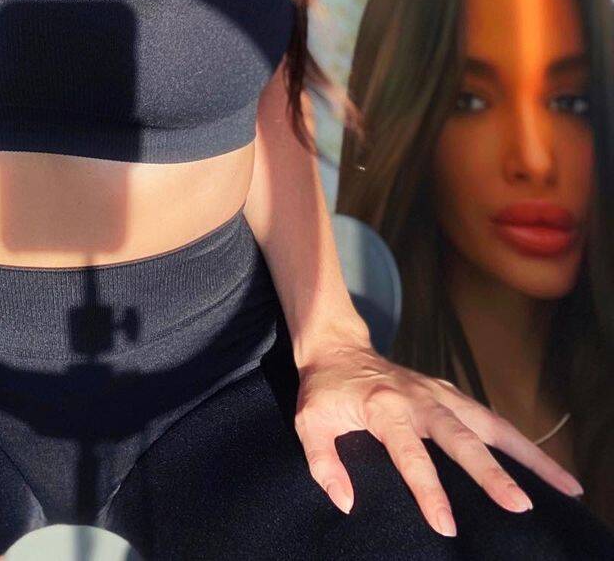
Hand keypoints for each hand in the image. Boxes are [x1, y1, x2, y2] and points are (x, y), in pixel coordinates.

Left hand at [292, 336, 584, 536]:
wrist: (337, 346)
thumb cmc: (325, 389)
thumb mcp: (308, 421)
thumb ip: (323, 461)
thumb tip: (346, 501)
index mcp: (384, 407)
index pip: (410, 454)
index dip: (427, 490)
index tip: (447, 525)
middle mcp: (419, 398)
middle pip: (461, 437)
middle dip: (491, 472)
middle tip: (520, 505)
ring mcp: (440, 393)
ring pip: (491, 424)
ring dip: (527, 454)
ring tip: (565, 486)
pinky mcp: (452, 395)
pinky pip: (491, 420)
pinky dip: (520, 442)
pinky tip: (544, 468)